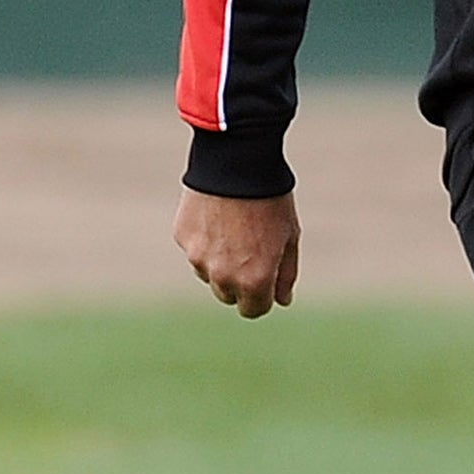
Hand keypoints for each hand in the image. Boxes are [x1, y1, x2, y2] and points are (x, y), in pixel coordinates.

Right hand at [173, 187, 299, 317]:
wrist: (238, 163)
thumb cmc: (271, 199)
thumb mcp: (290, 236)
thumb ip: (286, 273)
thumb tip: (282, 300)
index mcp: (254, 279)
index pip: (253, 310)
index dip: (263, 296)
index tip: (267, 278)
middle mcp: (223, 275)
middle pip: (229, 295)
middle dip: (240, 281)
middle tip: (252, 248)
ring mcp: (198, 258)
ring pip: (208, 274)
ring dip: (219, 262)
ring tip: (235, 227)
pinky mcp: (183, 238)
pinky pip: (194, 250)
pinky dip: (204, 240)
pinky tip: (217, 215)